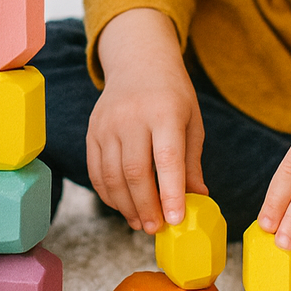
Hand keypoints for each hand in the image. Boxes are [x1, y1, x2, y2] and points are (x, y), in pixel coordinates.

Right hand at [88, 9, 206, 233]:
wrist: (138, 62)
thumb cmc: (172, 95)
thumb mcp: (192, 121)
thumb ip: (191, 161)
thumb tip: (198, 199)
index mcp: (164, 112)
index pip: (166, 158)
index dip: (171, 192)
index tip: (176, 219)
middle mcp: (132, 116)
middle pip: (134, 171)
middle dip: (146, 206)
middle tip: (157, 228)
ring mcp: (107, 123)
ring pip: (112, 175)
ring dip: (126, 205)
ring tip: (141, 223)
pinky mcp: (92, 131)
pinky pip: (96, 170)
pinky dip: (108, 194)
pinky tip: (123, 206)